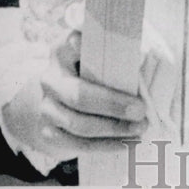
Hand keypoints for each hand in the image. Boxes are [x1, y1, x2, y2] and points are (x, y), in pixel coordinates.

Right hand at [31, 30, 148, 157]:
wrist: (67, 99)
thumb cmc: (97, 71)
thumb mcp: (104, 55)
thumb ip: (119, 53)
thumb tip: (142, 57)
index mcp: (64, 51)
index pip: (72, 43)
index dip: (80, 43)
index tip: (94, 42)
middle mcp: (51, 78)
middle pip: (79, 95)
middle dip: (112, 104)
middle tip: (140, 109)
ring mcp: (47, 107)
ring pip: (79, 124)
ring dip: (113, 129)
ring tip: (140, 128)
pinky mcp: (49, 132)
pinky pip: (78, 144)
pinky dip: (105, 145)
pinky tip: (127, 144)